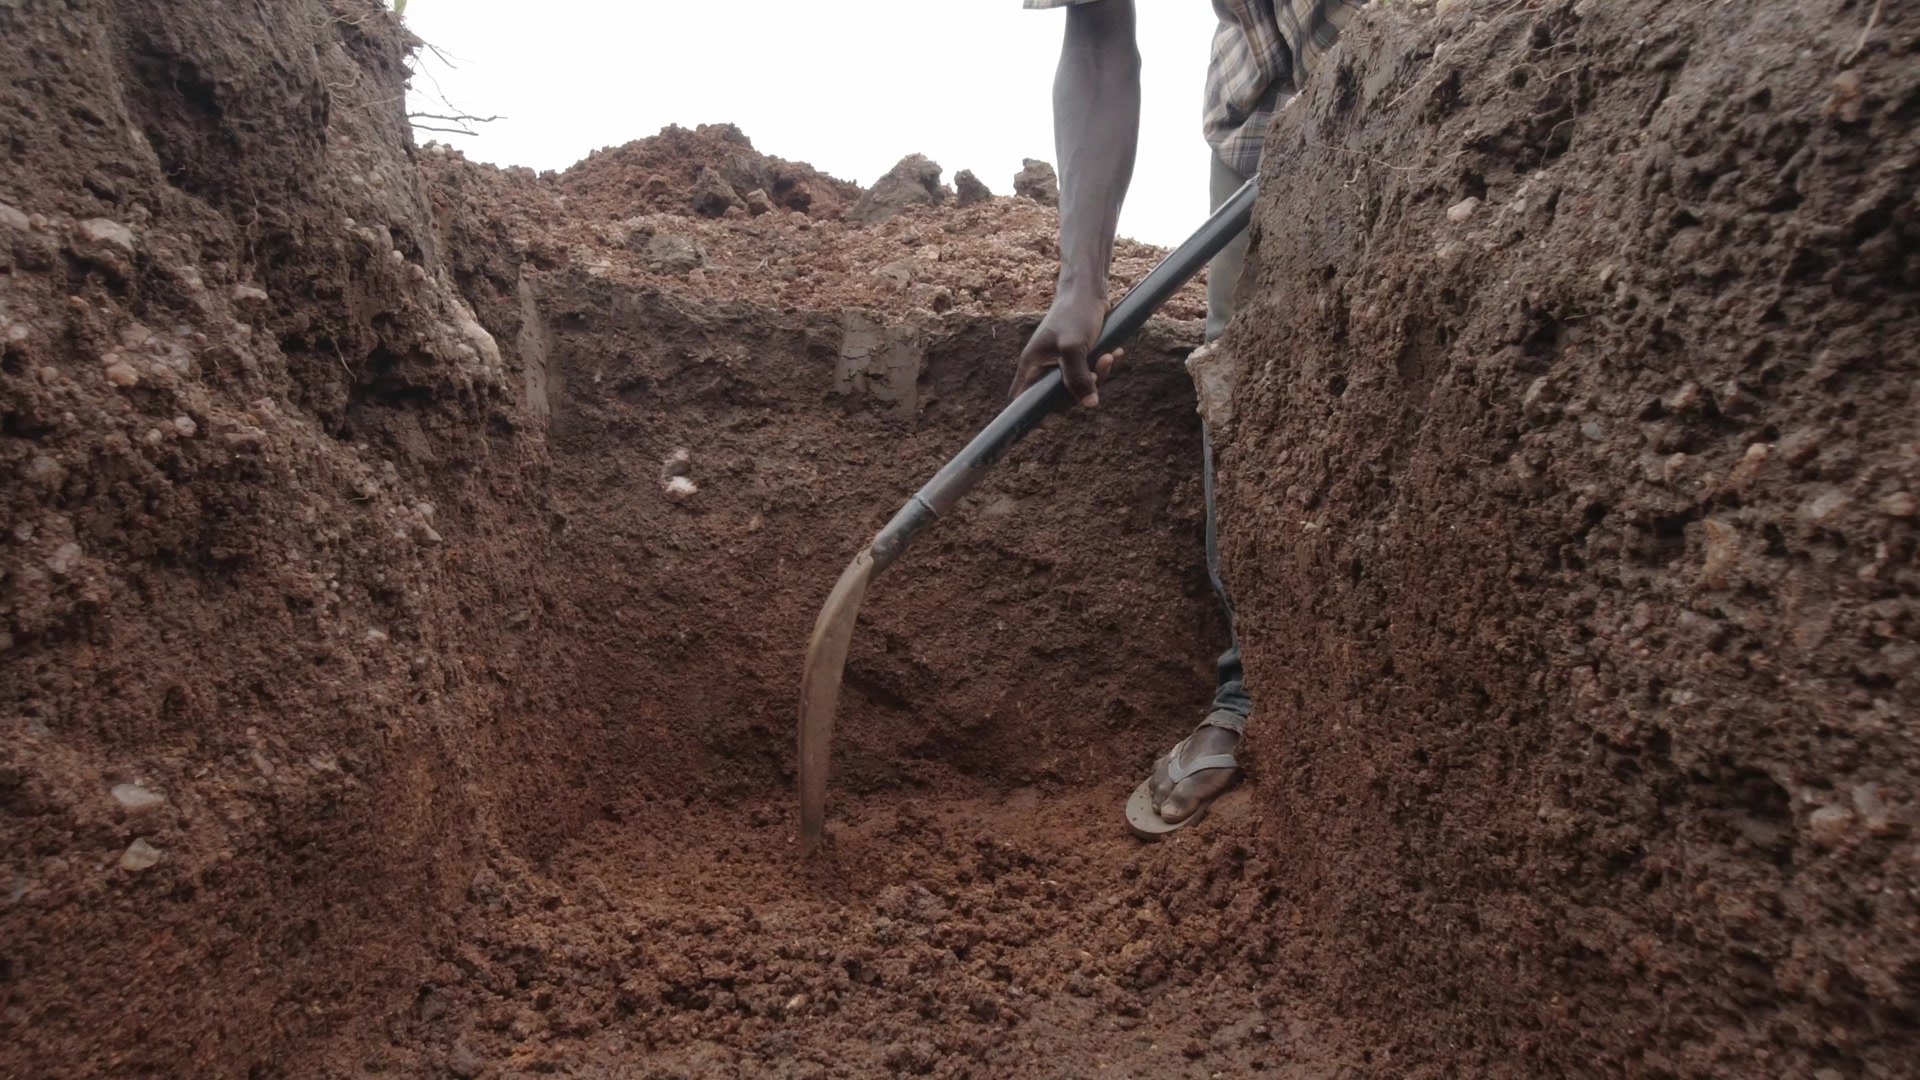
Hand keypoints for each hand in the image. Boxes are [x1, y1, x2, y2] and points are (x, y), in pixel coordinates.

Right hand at [1010, 290, 1122, 405]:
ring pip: (1078, 386)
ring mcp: (1060, 363)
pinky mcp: (1077, 358)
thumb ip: (1078, 376)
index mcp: (1031, 366)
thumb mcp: (1074, 346)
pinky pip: (1089, 373)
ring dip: (1098, 376)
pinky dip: (1102, 367)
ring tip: (1111, 356)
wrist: (1088, 290)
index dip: (1029, 416)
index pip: (1021, 401)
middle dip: (1081, 390)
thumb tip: (1089, 404)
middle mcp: (1043, 368)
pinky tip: (1114, 353)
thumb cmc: (1074, 313)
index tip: (1048, 425)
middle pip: (1057, 398)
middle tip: (1097, 373)